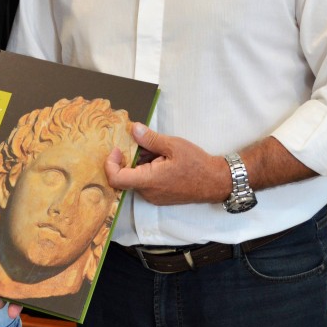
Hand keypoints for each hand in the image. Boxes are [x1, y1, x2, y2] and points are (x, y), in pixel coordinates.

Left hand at [104, 123, 226, 205]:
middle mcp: (148, 192)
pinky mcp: (160, 197)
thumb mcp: (173, 145)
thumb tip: (133, 129)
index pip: (116, 179)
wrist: (215, 182)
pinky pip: (146, 182)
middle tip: (143, 143)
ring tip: (157, 150)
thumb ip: (150, 139)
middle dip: (130, 157)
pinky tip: (161, 158)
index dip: (110, 164)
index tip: (118, 149)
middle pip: (126, 176)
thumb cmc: (197, 164)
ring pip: (136, 178)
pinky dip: (147, 169)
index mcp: (149, 180)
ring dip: (140, 162)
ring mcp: (154, 197)